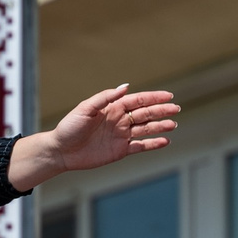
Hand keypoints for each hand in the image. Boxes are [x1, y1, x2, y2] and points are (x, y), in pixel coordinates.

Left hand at [8, 84, 179, 188]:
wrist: (60, 151)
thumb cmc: (69, 127)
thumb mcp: (85, 109)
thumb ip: (105, 98)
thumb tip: (125, 86)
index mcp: (113, 108)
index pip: (138, 100)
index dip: (154, 98)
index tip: (169, 96)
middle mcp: (119, 120)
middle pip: (145, 114)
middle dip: (161, 111)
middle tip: (176, 109)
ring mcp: (121, 135)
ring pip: (146, 129)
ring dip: (160, 126)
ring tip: (174, 124)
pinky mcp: (120, 150)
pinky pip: (140, 146)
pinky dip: (153, 144)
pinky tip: (165, 141)